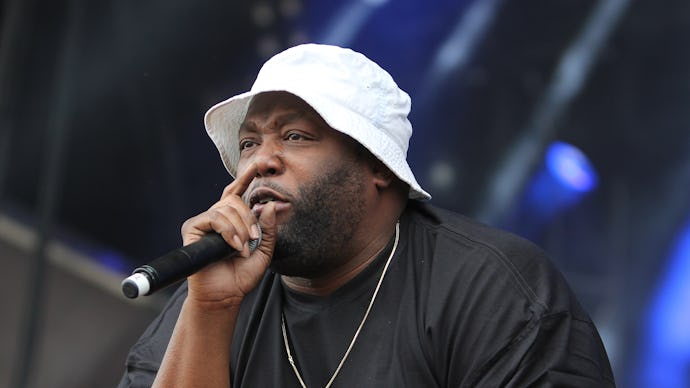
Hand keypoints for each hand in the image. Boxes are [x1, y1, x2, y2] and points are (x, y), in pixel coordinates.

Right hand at [180, 163, 276, 308]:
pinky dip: (228, 231)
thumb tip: (270, 206)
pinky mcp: (193, 229)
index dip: (245, 177)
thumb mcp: (263, 251)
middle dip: (248, 218)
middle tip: (253, 239)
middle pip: (234, 199)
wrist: (225, 295)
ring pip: (226, 208)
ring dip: (240, 228)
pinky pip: (214, 218)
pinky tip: (233, 246)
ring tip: (243, 248)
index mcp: (232, 219)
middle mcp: (217, 217)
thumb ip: (268, 229)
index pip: (237, 192)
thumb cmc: (241, 276)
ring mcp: (204, 222)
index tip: (257, 165)